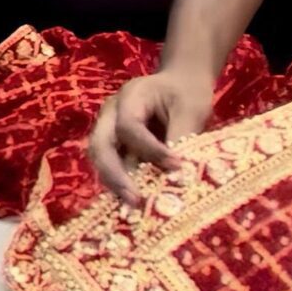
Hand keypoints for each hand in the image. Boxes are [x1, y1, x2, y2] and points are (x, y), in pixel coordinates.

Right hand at [88, 67, 215, 207]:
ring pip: (101, 160)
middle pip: (100, 145)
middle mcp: (111, 113)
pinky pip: (111, 167)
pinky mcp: (114, 147)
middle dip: (115, 175)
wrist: (180, 84)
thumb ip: (181, 137)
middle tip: (135, 199)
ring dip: (115, 184)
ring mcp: (108, 130)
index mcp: (131, 96)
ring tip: (135, 205)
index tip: (176, 166)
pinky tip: (135, 202)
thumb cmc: (186, 93)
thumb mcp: (191, 109)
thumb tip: (177, 174)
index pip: (130, 127)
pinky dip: (121, 185)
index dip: (150, 149)